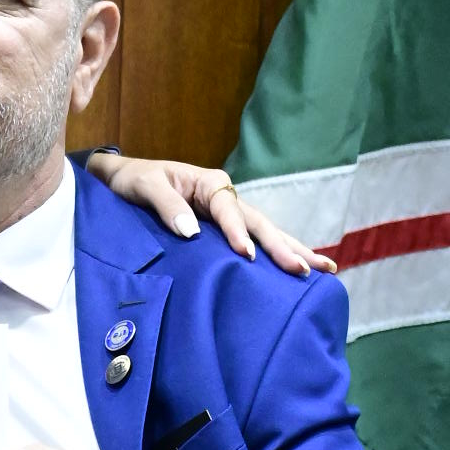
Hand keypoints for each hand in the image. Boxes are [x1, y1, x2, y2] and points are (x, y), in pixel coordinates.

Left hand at [84, 152, 334, 275]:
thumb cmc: (134, 181)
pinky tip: (299, 267)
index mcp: (209, 183)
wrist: (124, 180)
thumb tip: (191, 231)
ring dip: (293, 250)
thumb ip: (166, 205)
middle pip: (259, 223)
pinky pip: (254, 241)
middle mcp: (225, 197)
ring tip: (325, 269)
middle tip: (305, 269)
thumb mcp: (145, 187)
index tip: (246, 255)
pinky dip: (277, 254)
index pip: (229, 210)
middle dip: (283, 247)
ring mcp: (228, 213)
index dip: (238, 232)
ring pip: (266, 232)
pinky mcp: (224, 230)